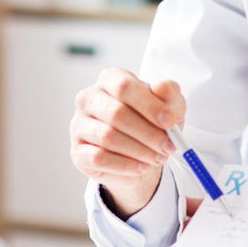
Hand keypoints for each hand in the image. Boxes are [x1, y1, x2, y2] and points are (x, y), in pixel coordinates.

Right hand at [70, 68, 185, 218]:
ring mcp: (79, 125)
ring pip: (108, 137)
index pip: (124, 86)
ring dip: (139, 151)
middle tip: (168, 146)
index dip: (149, 105)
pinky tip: (140, 167)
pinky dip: (125, 165)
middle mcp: (89, 98)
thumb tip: (163, 88)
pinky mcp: (78, 151)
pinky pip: (99, 158)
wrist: (139, 154)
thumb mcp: (169, 107)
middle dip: (148, 133)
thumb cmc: (152, 123)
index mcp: (110, 79)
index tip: (169, 122)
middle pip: (116, 113)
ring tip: (157, 158)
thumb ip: (169, 94)